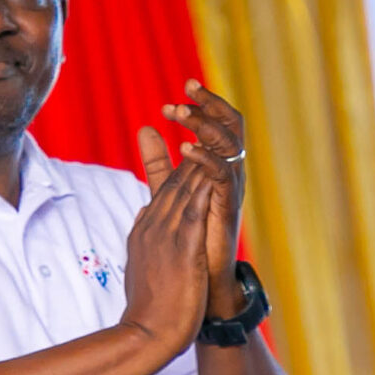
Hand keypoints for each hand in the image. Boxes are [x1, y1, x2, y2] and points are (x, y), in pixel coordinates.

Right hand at [123, 130, 219, 358]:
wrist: (145, 335)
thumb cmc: (147, 306)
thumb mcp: (142, 262)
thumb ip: (144, 233)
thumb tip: (144, 210)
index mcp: (147, 228)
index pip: (166, 188)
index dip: (181, 162)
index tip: (195, 140)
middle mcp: (154, 224)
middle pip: (176, 178)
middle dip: (192, 149)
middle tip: (205, 119)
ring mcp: (167, 233)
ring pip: (185, 186)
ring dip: (200, 157)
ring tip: (213, 129)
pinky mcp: (182, 246)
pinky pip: (194, 207)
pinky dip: (202, 185)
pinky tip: (213, 166)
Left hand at [159, 80, 249, 314]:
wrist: (196, 288)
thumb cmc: (187, 242)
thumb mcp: (169, 190)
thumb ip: (158, 162)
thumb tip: (145, 128)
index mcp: (215, 169)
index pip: (216, 126)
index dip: (201, 105)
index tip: (176, 94)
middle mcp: (227, 176)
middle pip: (230, 126)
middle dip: (210, 104)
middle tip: (188, 86)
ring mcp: (229, 191)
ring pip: (229, 145)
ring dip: (204, 125)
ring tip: (180, 113)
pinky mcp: (226, 209)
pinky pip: (222, 175)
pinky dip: (204, 159)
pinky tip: (185, 149)